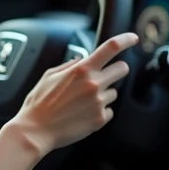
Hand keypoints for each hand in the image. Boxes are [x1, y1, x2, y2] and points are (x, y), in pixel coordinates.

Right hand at [6, 32, 138, 155]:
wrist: (36, 131)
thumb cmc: (39, 103)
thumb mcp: (49, 76)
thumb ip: (70, 65)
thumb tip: (81, 59)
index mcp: (81, 70)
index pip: (111, 47)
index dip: (125, 40)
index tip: (132, 38)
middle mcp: (94, 84)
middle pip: (122, 69)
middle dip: (117, 69)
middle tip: (105, 75)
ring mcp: (99, 102)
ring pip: (114, 92)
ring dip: (104, 94)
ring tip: (83, 102)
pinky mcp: (100, 119)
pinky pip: (109, 111)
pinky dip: (100, 111)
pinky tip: (83, 114)